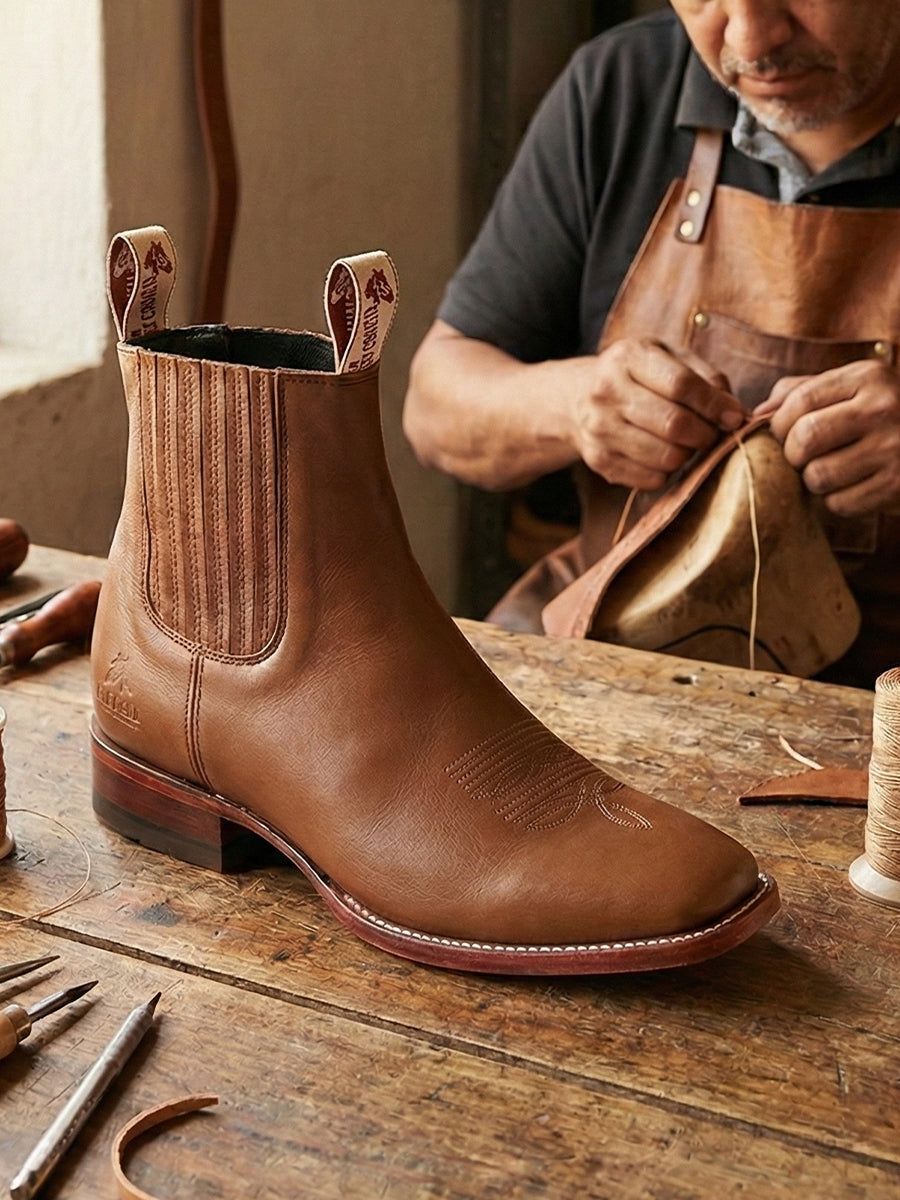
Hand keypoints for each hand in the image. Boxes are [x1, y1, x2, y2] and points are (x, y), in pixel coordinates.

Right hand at [571, 338, 743, 490]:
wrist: (576, 398)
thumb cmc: (635, 375)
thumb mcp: (667, 358)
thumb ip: (705, 378)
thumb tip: (737, 415)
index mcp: (628, 357)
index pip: (681, 384)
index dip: (715, 405)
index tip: (735, 417)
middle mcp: (606, 392)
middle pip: (673, 424)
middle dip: (705, 434)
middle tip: (712, 434)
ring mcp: (599, 429)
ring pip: (666, 457)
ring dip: (688, 455)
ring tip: (687, 443)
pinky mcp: (599, 460)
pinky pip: (651, 479)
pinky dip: (667, 472)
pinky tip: (663, 454)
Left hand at [758, 360, 899, 515]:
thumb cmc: (881, 414)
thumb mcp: (851, 388)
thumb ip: (801, 392)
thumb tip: (755, 415)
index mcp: (867, 377)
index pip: (799, 402)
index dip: (779, 424)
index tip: (783, 434)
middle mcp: (883, 408)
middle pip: (804, 439)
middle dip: (793, 455)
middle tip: (804, 458)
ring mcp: (893, 448)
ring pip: (818, 476)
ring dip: (815, 480)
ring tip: (832, 470)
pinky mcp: (897, 485)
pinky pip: (841, 503)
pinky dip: (838, 500)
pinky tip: (854, 486)